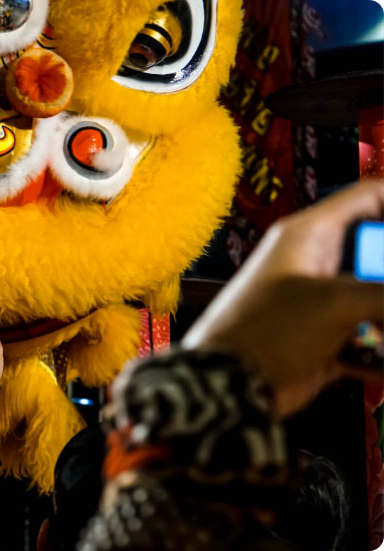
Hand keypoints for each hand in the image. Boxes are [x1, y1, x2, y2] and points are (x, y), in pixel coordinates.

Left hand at [183, 180, 383, 416]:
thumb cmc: (260, 333)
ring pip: (379, 301)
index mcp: (310, 235)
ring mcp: (321, 304)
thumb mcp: (338, 303)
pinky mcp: (325, 342)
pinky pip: (372, 342)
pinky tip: (383, 362)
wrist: (226, 388)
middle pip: (380, 254)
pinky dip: (383, 353)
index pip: (370, 197)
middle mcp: (316, 264)